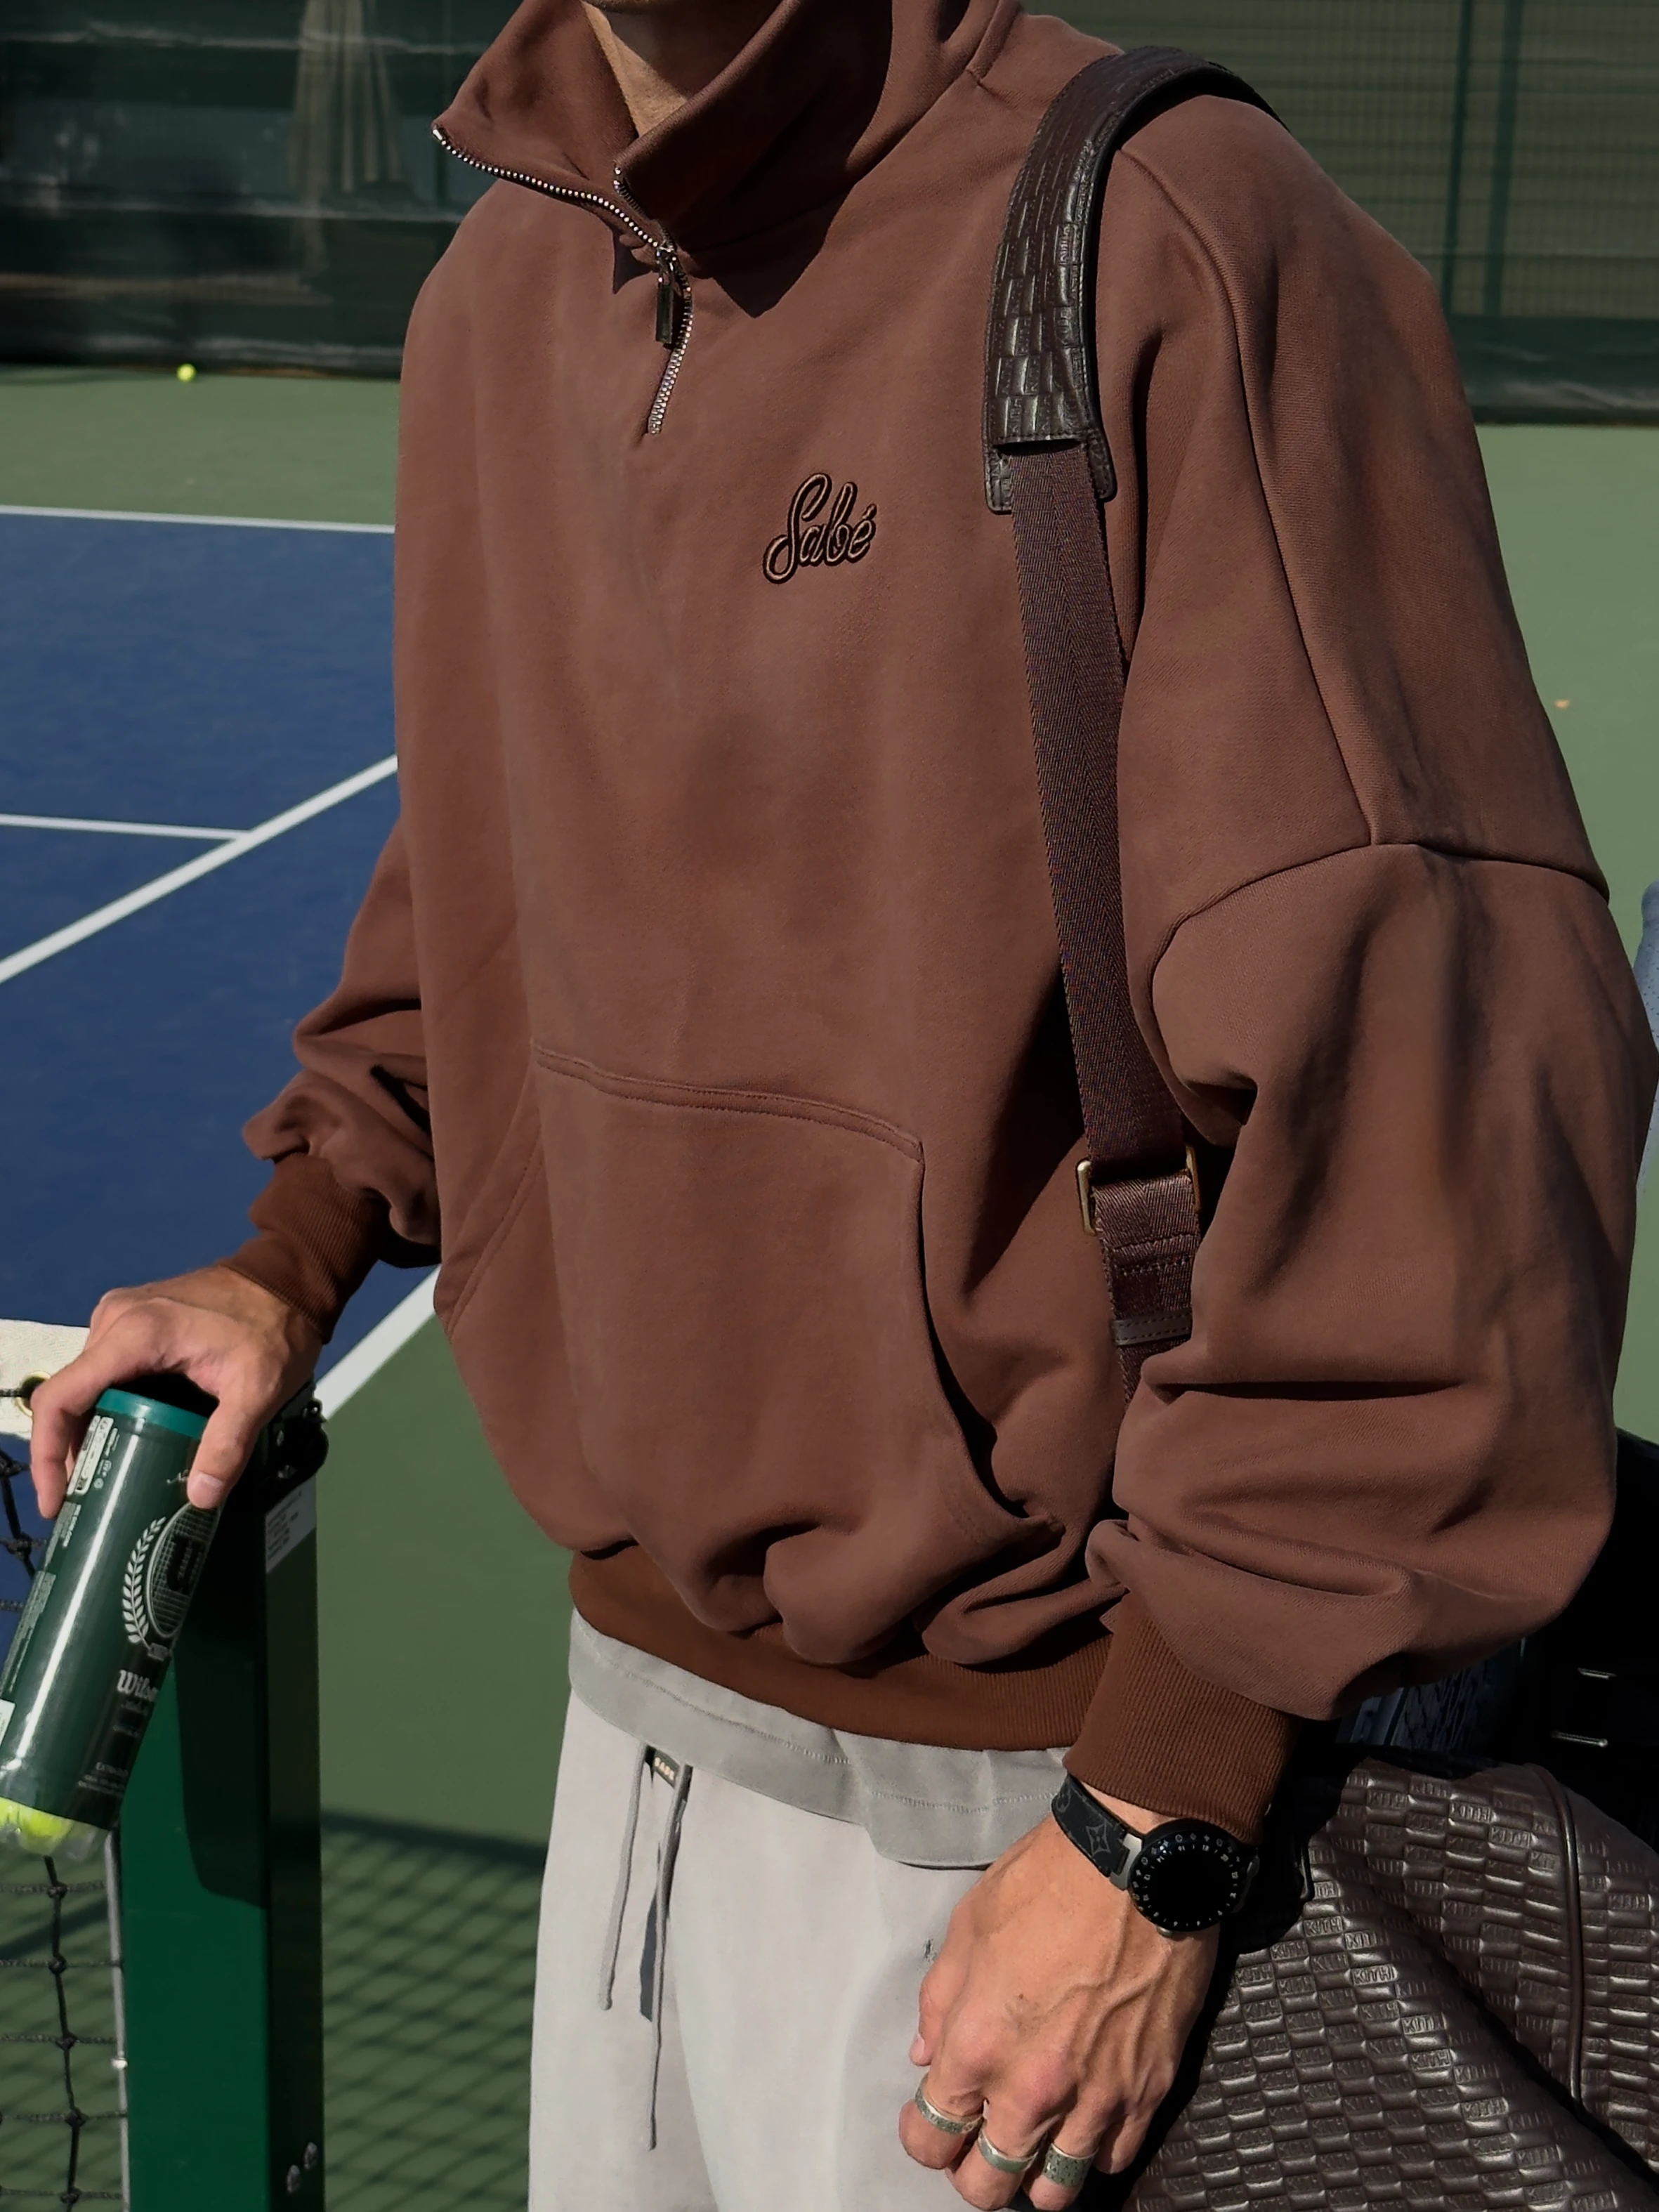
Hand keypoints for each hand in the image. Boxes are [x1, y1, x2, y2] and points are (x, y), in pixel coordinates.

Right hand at [28, 1268, 321, 1516]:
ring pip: (86, 1385)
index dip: (48, 1453)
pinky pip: (105, 1371)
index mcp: (133, 1334)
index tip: (55, 1499)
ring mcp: (122, 1316)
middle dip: (69, 1451)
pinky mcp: (134, 1319)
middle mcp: (114, 1320)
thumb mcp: (258, 1390)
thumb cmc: (274, 1329)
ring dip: (88, 1431)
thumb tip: (200, 1497)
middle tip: (84, 1500)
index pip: (62, 1397)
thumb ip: (228, 1444)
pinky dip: (106, 1407)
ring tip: (102, 1480)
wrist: (289, 1279)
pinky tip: (122, 1441)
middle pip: (69, 1395)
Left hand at [898, 1794, 1218, 2206]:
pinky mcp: (1147, 2092)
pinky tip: (1083, 2122)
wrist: (1139, 1865)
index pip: (932, 2138)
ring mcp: (1095, 2099)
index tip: (928, 2121)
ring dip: (1034, 2175)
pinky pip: (1113, 2161)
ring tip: (1031, 2143)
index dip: (922, 2138)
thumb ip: (940, 2001)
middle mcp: (1033, 2089)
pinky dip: (1093, 2153)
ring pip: (1054, 2192)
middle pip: (987, 2186)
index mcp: (978, 2046)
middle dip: (971, 2173)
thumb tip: (927, 2057)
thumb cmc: (1049, 1882)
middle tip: (976, 2141)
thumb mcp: (969, 1926)